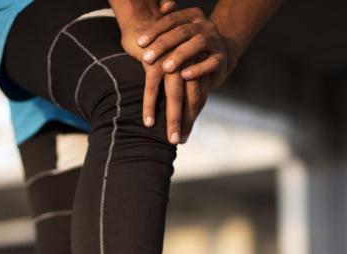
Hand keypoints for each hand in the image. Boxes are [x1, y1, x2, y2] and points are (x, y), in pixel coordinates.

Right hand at [118, 2, 210, 142]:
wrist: (149, 18)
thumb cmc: (162, 44)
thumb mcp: (177, 62)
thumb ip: (182, 80)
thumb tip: (183, 102)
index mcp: (194, 67)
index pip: (198, 98)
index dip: (192, 117)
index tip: (186, 135)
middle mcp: (186, 66)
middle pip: (191, 100)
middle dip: (186, 122)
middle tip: (180, 142)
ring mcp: (172, 64)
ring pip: (174, 97)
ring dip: (173, 119)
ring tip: (170, 139)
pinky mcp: (155, 62)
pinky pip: (153, 87)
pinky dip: (150, 105)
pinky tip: (149, 122)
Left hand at [135, 6, 234, 88]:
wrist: (218, 59)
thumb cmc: (191, 45)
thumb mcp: (179, 32)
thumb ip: (168, 20)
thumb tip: (164, 6)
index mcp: (193, 16)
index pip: (171, 20)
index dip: (155, 30)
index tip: (140, 43)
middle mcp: (205, 26)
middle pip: (182, 31)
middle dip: (163, 45)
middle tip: (147, 58)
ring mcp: (215, 41)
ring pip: (198, 44)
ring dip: (180, 56)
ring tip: (165, 68)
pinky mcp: (221, 59)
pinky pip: (211, 62)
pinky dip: (197, 69)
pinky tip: (184, 76)